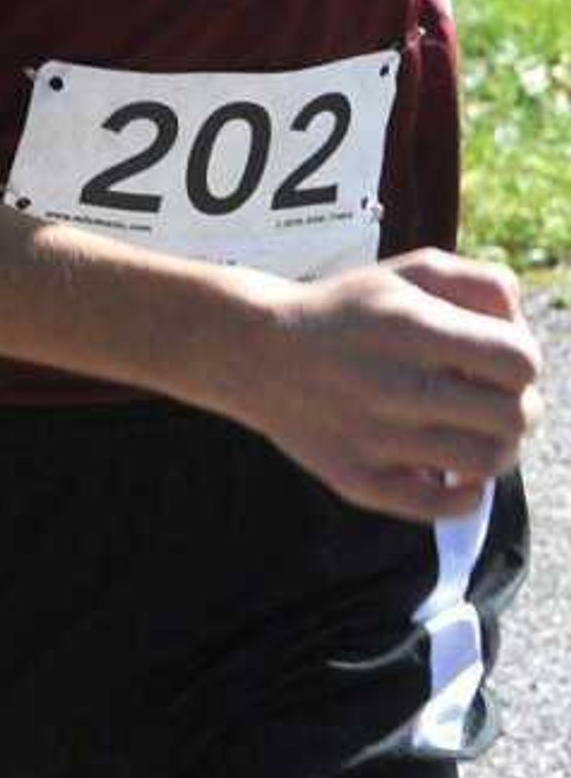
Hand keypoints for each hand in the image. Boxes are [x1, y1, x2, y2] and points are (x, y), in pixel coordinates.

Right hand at [222, 251, 542, 523]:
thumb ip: (485, 285)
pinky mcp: (355, 476)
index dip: (521, 361)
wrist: (251, 350)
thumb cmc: (348, 311)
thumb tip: (525, 335)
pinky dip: (462, 494)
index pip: (520, 361)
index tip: (496, 361)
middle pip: (514, 416)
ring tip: (472, 430)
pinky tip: (451, 470)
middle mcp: (392, 384)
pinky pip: (440, 506)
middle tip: (489, 398)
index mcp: (410, 327)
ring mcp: (373, 437)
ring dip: (496, 448)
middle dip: (517, 406)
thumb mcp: (411, 271)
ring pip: (486, 462)